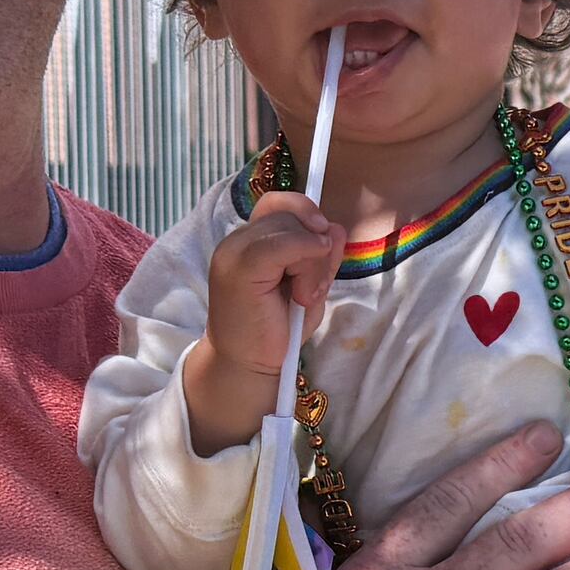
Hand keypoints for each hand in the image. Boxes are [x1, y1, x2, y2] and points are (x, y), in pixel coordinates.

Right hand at [184, 190, 340, 449]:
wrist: (249, 366)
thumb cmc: (277, 329)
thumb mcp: (309, 284)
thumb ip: (320, 254)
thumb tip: (334, 227)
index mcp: (250, 240)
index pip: (280, 202)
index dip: (307, 215)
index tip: (323, 247)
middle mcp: (237, 240)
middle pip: (292, 214)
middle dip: (317, 247)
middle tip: (313, 289)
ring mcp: (234, 251)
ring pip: (293, 229)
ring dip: (313, 263)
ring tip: (304, 298)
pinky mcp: (239, 267)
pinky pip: (285, 243)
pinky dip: (307, 264)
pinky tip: (302, 295)